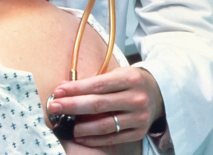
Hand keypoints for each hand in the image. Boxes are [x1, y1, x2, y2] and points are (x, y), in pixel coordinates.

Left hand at [48, 66, 163, 145]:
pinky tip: (80, 136)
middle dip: (72, 106)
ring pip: (104, 125)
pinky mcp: (139, 132)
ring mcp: (139, 117)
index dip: (75, 89)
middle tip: (54, 107)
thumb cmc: (130, 81)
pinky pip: (112, 138)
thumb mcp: (116, 74)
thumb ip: (93, 82)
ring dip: (81, 127)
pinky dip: (94, 139)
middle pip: (98, 105)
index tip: (58, 91)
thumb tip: (64, 89)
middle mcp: (137, 98)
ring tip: (65, 125)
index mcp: (130, 79)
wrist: (158, 93)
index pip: (97, 85)